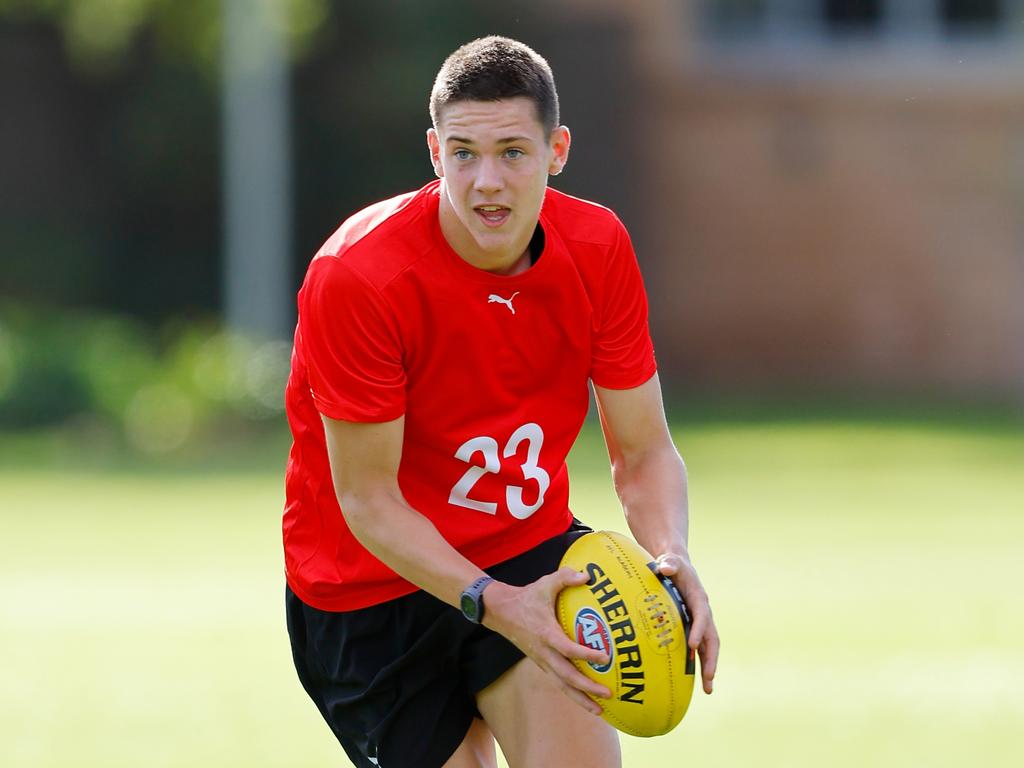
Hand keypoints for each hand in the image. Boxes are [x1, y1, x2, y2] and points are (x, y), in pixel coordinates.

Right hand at [482, 567, 611, 714]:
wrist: (500, 611)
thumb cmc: (526, 596)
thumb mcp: (545, 583)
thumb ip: (565, 577)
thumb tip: (588, 574)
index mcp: (546, 634)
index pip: (567, 649)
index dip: (585, 654)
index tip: (605, 656)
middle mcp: (544, 652)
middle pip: (566, 676)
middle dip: (587, 688)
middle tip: (608, 694)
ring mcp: (541, 661)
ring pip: (562, 685)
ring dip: (580, 698)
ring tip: (600, 711)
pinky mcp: (541, 664)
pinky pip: (558, 681)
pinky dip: (572, 692)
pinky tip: (586, 699)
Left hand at [655, 553, 718, 694]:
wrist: (676, 565)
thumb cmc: (671, 564)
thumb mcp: (670, 560)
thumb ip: (669, 563)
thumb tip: (665, 566)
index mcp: (698, 598)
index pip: (702, 616)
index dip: (698, 630)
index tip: (692, 645)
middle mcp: (703, 613)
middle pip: (711, 639)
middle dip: (710, 659)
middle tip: (708, 678)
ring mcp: (700, 623)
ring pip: (708, 648)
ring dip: (709, 668)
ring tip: (707, 690)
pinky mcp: (693, 628)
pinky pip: (700, 649)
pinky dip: (700, 665)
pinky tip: (697, 683)